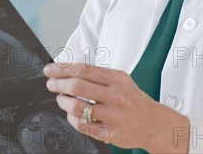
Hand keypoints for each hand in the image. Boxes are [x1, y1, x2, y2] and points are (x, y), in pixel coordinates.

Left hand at [44, 63, 188, 152]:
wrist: (152, 123)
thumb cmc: (131, 98)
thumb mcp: (119, 79)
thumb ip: (96, 75)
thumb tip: (65, 69)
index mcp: (117, 78)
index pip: (83, 69)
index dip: (62, 68)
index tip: (50, 69)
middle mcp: (116, 96)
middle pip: (77, 86)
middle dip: (58, 84)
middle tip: (50, 84)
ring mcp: (113, 116)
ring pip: (77, 106)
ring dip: (63, 101)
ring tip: (61, 99)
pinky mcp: (109, 133)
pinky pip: (82, 125)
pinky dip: (71, 117)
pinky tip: (71, 113)